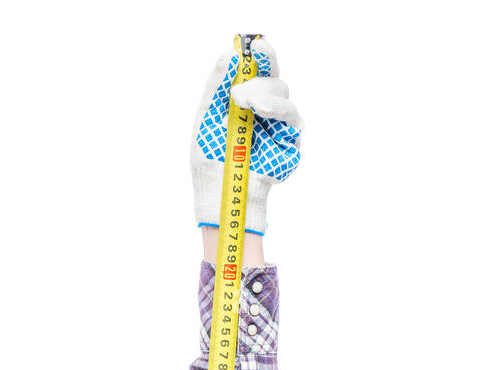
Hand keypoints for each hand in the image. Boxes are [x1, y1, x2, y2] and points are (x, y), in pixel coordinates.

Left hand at [190, 37, 301, 233]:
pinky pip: (291, 118)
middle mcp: (264, 108)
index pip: (257, 70)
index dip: (261, 55)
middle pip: (274, 77)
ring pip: (283, 94)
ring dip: (264, 95)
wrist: (220, 193)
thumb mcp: (207, 119)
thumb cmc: (211, 158)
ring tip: (244, 104)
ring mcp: (279, 124)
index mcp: (245, 99)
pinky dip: (276, 112)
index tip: (256, 46)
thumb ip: (216, 88)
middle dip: (259, 75)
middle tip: (238, 91)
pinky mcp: (290, 141)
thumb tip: (227, 56)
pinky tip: (261, 115)